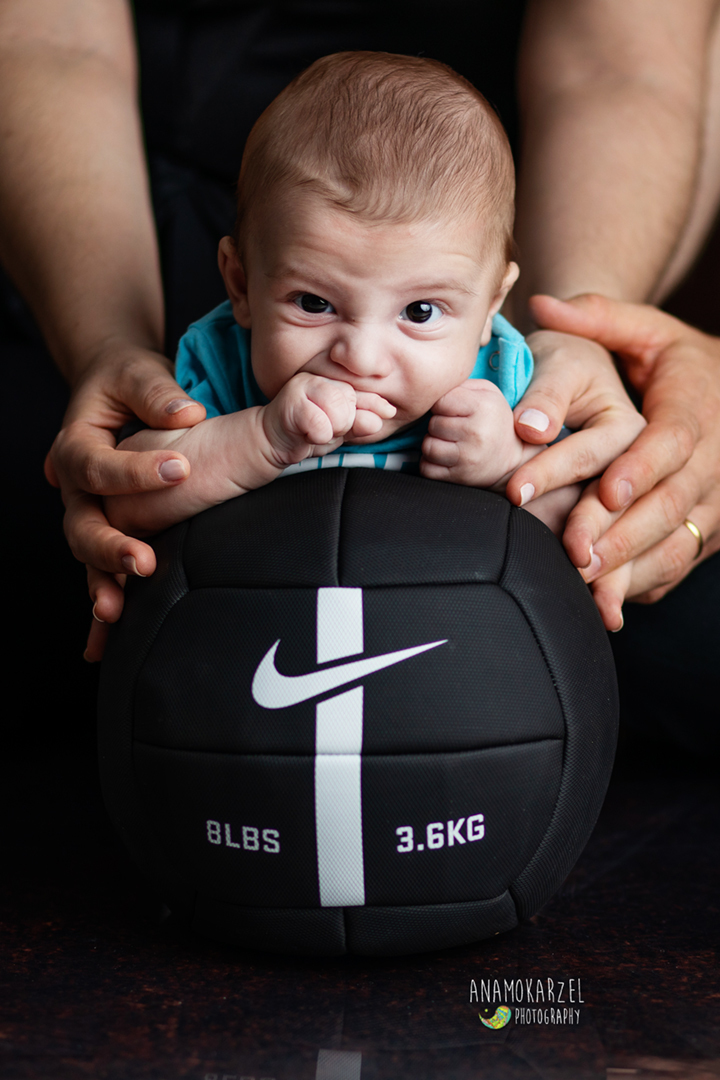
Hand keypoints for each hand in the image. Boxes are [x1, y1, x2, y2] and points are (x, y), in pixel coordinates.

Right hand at [46, 343, 206, 660]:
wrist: (112, 390)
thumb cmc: (126, 381)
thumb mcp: (138, 373)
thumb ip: (158, 393)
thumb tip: (187, 412)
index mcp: (77, 445)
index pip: (98, 466)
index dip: (136, 471)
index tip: (181, 469)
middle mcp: (75, 487)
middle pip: (81, 524)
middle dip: (110, 545)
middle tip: (142, 560)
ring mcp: (89, 514)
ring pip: (87, 555)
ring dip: (102, 583)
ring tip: (118, 610)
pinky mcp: (107, 532)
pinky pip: (101, 572)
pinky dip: (103, 605)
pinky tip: (102, 645)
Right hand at [261, 372, 394, 466]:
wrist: (272, 439)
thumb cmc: (308, 432)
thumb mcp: (342, 429)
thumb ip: (362, 421)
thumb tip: (386, 414)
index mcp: (336, 380)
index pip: (365, 391)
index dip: (376, 405)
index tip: (387, 411)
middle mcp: (321, 376)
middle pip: (353, 404)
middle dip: (345, 424)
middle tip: (328, 427)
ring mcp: (305, 384)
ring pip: (340, 412)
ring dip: (331, 431)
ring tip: (317, 430)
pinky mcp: (291, 400)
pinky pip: (320, 425)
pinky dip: (317, 436)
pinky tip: (305, 433)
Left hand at [421, 379, 530, 485]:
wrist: (511, 458)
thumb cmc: (492, 419)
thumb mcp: (485, 392)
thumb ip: (460, 384)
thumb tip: (432, 388)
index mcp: (483, 407)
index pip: (440, 400)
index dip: (442, 404)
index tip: (452, 409)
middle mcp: (476, 433)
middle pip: (432, 424)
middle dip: (438, 424)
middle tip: (453, 427)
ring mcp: (467, 458)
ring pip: (427, 447)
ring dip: (433, 444)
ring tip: (449, 442)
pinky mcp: (459, 478)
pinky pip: (427, 469)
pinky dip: (431, 463)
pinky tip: (445, 458)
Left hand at [530, 293, 719, 615]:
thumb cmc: (681, 364)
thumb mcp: (650, 331)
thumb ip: (599, 316)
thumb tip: (541, 303)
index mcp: (696, 410)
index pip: (672, 442)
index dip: (642, 469)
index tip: (607, 491)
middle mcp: (713, 461)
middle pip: (669, 502)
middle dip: (623, 531)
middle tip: (574, 552)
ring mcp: (714, 502)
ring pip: (676, 542)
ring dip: (631, 568)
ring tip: (585, 586)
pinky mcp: (706, 532)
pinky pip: (677, 564)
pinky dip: (643, 584)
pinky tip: (606, 602)